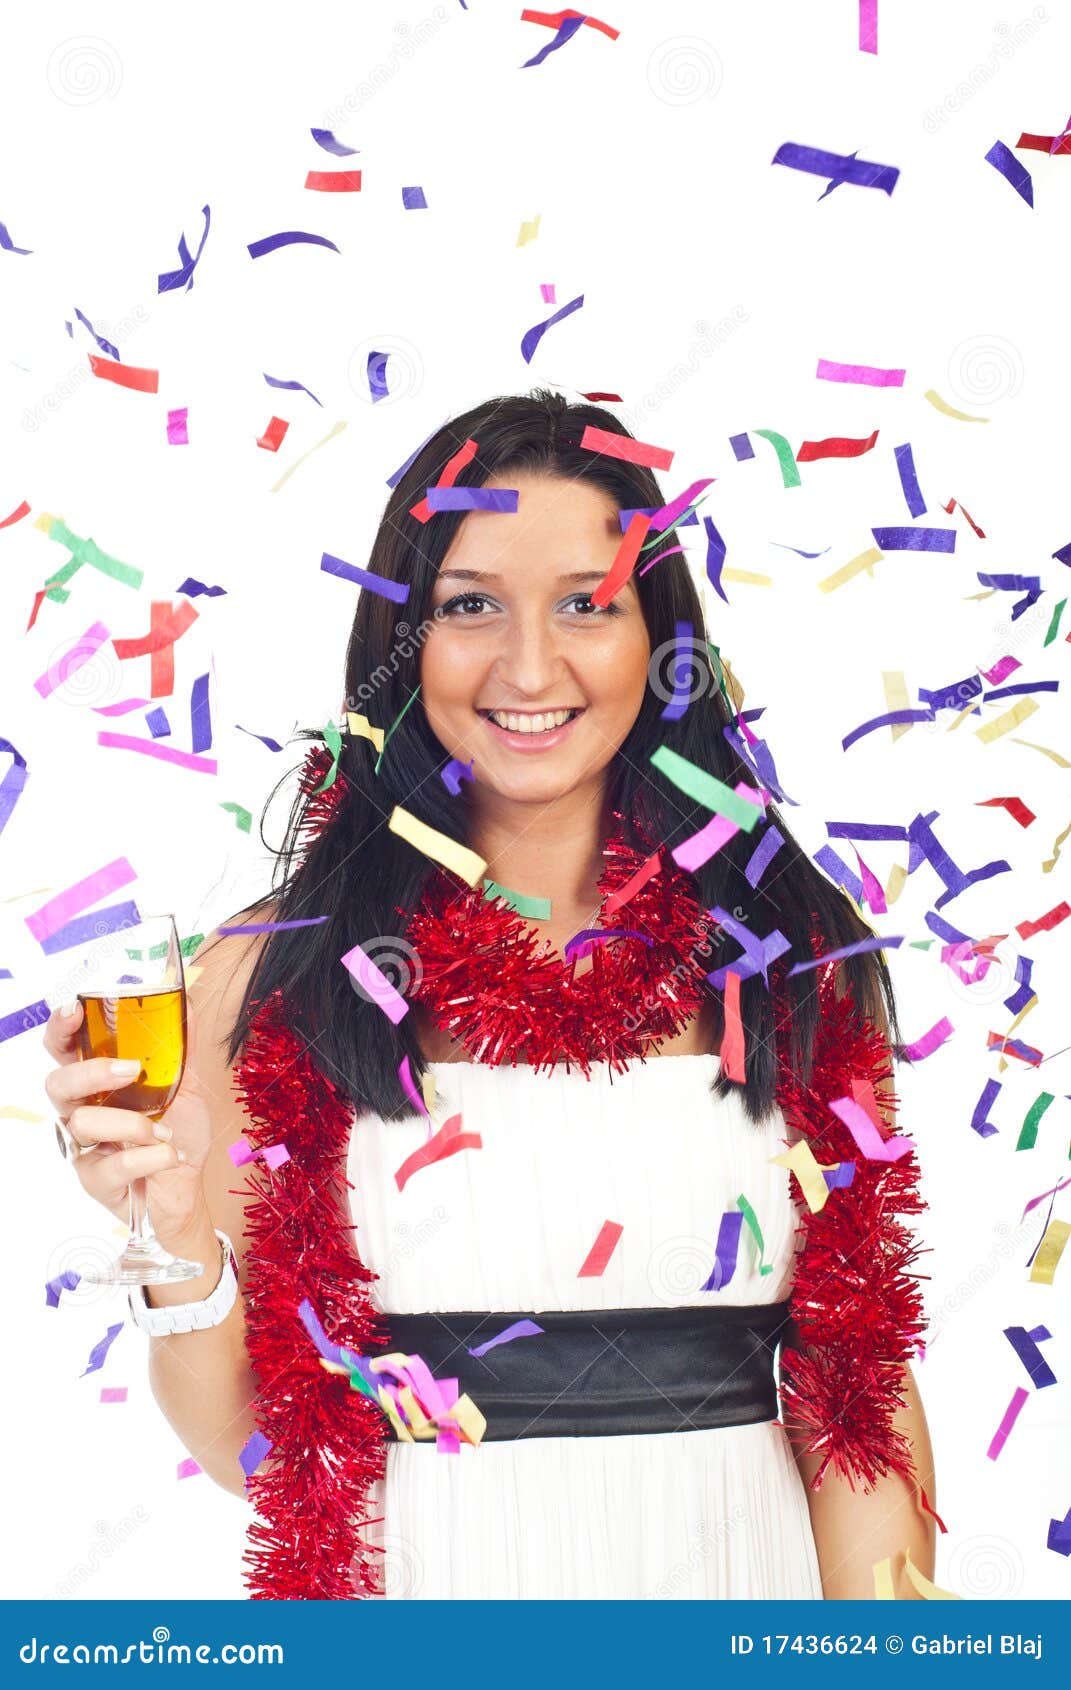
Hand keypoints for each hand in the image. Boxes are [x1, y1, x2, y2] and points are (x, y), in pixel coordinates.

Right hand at [44, 1001, 213, 1253]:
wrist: (190, 1188)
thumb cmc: (178, 1133)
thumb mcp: (187, 1085)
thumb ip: (181, 1048)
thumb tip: (187, 1002)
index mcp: (98, 1083)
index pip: (64, 1050)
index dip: (61, 1028)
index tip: (74, 1008)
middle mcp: (82, 1111)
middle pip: (57, 1084)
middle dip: (91, 1072)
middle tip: (131, 1070)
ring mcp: (84, 1148)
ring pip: (83, 1123)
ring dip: (133, 1123)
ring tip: (165, 1131)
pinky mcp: (95, 1182)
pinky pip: (112, 1164)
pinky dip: (150, 1157)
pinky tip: (170, 1156)